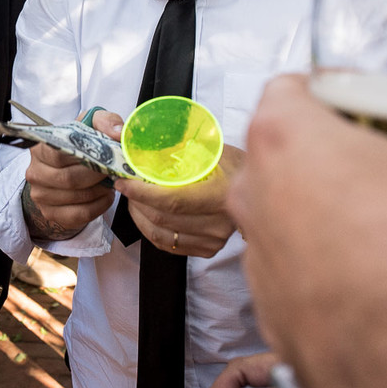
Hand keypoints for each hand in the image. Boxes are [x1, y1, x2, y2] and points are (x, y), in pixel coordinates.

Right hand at [22, 117, 115, 239]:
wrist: (70, 168)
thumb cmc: (81, 145)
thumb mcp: (91, 125)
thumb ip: (106, 122)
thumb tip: (117, 134)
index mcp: (40, 148)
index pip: (58, 153)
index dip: (86, 157)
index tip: (105, 156)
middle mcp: (35, 172)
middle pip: (69, 178)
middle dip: (97, 176)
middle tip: (113, 171)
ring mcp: (40, 196)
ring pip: (76, 198)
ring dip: (100, 191)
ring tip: (111, 183)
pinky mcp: (51, 214)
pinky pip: (79, 215)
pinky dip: (99, 207)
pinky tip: (105, 196)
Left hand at [112, 146, 244, 256]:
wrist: (262, 190)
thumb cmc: (234, 164)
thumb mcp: (212, 149)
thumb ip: (179, 147)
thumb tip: (137, 139)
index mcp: (221, 194)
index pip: (171, 200)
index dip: (142, 192)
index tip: (124, 181)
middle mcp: (219, 222)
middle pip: (162, 218)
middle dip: (136, 201)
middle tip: (126, 185)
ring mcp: (215, 239)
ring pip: (161, 234)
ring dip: (140, 215)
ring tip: (134, 198)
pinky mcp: (209, 249)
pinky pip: (168, 244)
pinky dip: (150, 229)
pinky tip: (146, 213)